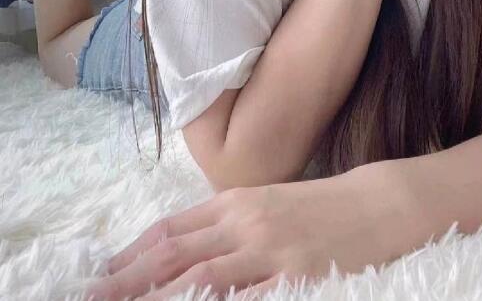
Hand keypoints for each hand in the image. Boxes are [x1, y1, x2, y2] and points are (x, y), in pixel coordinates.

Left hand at [85, 163, 420, 299]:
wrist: (379, 205)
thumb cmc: (319, 208)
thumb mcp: (266, 205)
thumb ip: (225, 224)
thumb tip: (179, 251)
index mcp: (235, 201)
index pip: (170, 229)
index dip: (131, 254)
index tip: (101, 276)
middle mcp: (245, 221)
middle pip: (174, 254)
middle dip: (127, 281)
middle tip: (91, 298)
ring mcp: (271, 249)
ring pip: (201, 279)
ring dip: (157, 298)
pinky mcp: (299, 277)